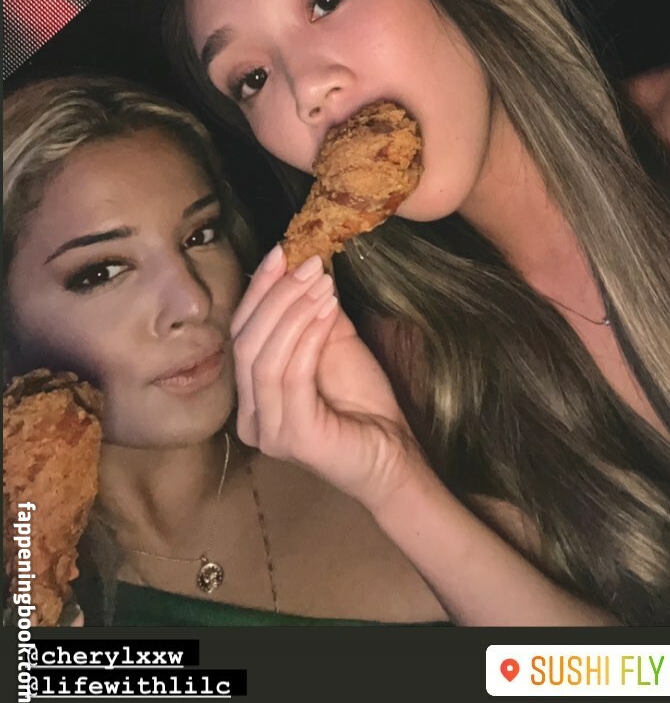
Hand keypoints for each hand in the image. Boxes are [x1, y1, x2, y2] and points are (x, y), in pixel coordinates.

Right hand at [231, 247, 421, 513]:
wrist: (394, 451)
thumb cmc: (361, 400)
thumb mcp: (331, 342)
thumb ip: (311, 312)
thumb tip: (306, 261)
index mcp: (251, 396)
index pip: (240, 332)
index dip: (258, 289)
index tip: (281, 251)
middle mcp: (250, 418)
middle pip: (245, 341)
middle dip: (276, 295)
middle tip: (309, 264)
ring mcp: (268, 431)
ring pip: (263, 357)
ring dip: (294, 311)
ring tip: (323, 283)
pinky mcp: (293, 437)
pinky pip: (291, 376)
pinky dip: (308, 337)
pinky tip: (329, 311)